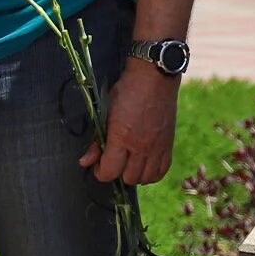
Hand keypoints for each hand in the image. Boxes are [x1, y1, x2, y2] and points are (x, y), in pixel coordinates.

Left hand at [83, 60, 178, 184]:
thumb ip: (96, 140)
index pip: (109, 172)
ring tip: (130, 162)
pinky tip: (145, 163)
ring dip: (135, 174)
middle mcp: (141, 146)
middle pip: (127, 178)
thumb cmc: (127, 91)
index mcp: (121, 137)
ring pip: (145, 178)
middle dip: (117, 172)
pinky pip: (161, 171)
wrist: (155, 77)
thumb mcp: (105, 112)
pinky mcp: (169, 144)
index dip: (100, 171)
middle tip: (114, 159)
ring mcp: (157, 147)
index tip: (99, 163)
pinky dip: (152, 172)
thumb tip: (85, 162)